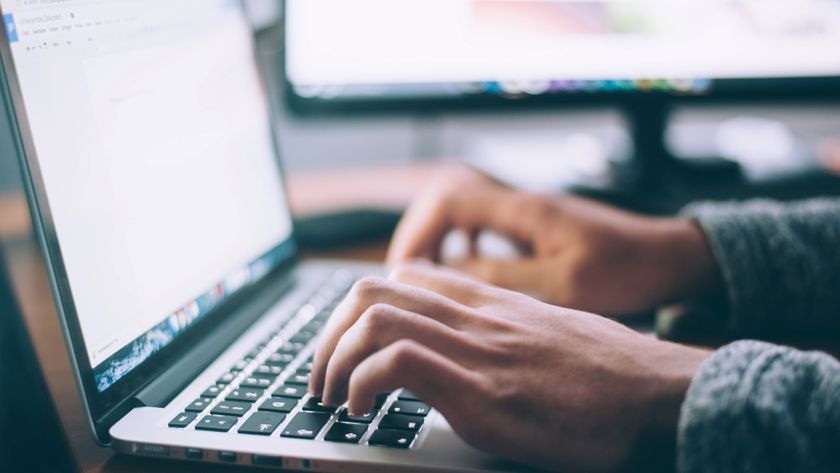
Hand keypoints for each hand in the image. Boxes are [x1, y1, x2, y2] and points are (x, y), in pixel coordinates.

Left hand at [309, 262, 710, 472]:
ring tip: (332, 397)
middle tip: (322, 375)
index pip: (407, 276)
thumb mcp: (554, 336)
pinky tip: (362, 411)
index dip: (362, 307)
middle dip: (329, 333)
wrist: (664, 396)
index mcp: (493, 304)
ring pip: (374, 317)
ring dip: (333, 359)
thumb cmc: (616, 375)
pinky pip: (398, 363)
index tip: (350, 344)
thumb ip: (509, 333)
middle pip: (374, 290)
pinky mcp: (483, 393)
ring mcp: (478, 350)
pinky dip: (362, 384)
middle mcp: (478, 317)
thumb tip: (482, 353)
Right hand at [387, 166, 718, 315]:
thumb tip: (450, 275)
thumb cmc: (628, 270)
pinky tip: (465, 273)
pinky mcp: (535, 228)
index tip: (405, 270)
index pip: (448, 200)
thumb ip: (505, 276)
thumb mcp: (565, 284)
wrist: (670, 258)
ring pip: (461, 212)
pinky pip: (482, 227)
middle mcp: (520, 204)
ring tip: (426, 279)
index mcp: (524, 210)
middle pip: (446, 200)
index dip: (417, 232)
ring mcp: (527, 214)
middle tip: (407, 278)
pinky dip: (462, 246)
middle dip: (419, 236)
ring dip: (438, 241)